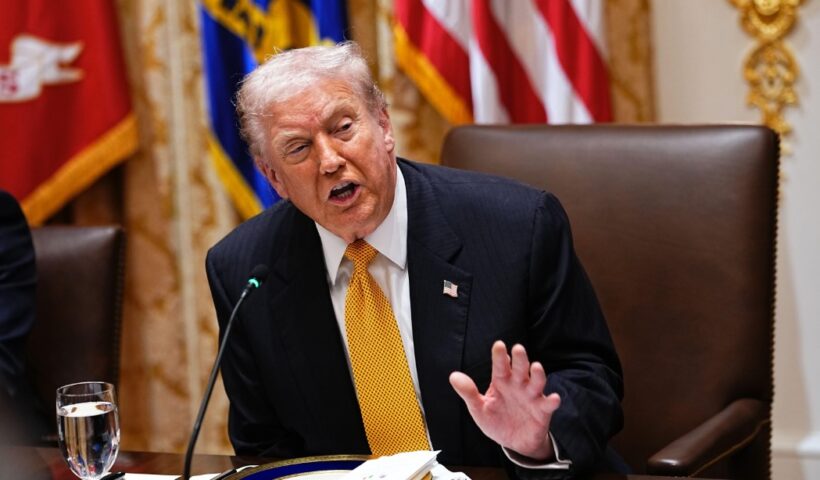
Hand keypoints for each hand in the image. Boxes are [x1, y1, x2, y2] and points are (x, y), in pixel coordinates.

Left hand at [449, 341, 560, 460]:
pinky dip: (552, 401)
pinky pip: (548, 404)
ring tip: (536, 367)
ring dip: (537, 375)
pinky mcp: (542, 411)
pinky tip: (554, 398)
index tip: (498, 345)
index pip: (500, 366)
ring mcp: (532, 396)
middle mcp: (518, 385)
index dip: (500, 356)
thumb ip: (468, 392)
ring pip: (536, 382)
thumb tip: (453, 376)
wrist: (514, 442)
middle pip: (520, 369)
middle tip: (518, 348)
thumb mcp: (479, 408)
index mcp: (502, 381)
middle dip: (520, 359)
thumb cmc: (496, 420)